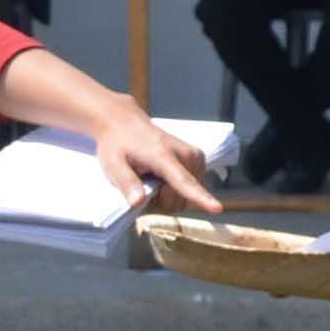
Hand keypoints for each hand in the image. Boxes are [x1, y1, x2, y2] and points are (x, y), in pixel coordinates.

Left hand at [82, 103, 223, 218]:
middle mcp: (186, 155)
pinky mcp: (199, 158)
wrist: (125, 122)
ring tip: (151, 179)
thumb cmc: (117, 145)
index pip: (183, 181)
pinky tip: (162, 178)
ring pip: (187, 197)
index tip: (217, 208)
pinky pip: (191, 188)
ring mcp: (195, 156)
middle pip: (182, 199)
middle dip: (162, 201)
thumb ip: (126, 183)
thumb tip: (138, 202)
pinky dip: (176, 190)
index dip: (200, 197)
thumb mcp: (112, 165)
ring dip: (168, 196)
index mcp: (163, 156)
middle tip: (143, 186)